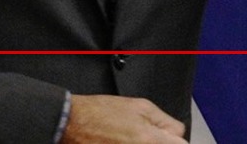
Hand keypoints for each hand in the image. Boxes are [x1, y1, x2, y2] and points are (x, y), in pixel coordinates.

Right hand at [62, 94, 186, 143]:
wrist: (71, 124)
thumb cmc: (100, 114)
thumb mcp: (141, 106)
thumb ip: (164, 121)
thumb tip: (175, 132)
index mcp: (150, 140)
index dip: (174, 139)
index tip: (167, 136)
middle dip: (161, 142)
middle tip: (146, 136)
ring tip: (128, 138)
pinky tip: (120, 141)